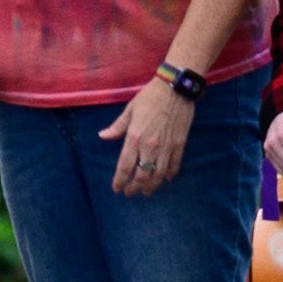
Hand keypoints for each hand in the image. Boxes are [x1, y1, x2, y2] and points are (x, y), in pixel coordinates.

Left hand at [107, 75, 193, 196]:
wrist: (175, 88)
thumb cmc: (150, 97)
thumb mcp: (130, 110)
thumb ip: (117, 127)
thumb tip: (102, 136)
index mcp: (134, 137)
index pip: (125, 166)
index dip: (120, 180)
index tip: (117, 189)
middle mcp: (150, 146)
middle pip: (141, 175)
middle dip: (135, 187)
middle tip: (130, 193)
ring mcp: (166, 147)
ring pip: (158, 174)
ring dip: (151, 186)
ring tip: (146, 192)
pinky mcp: (179, 144)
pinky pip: (174, 164)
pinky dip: (169, 174)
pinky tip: (165, 179)